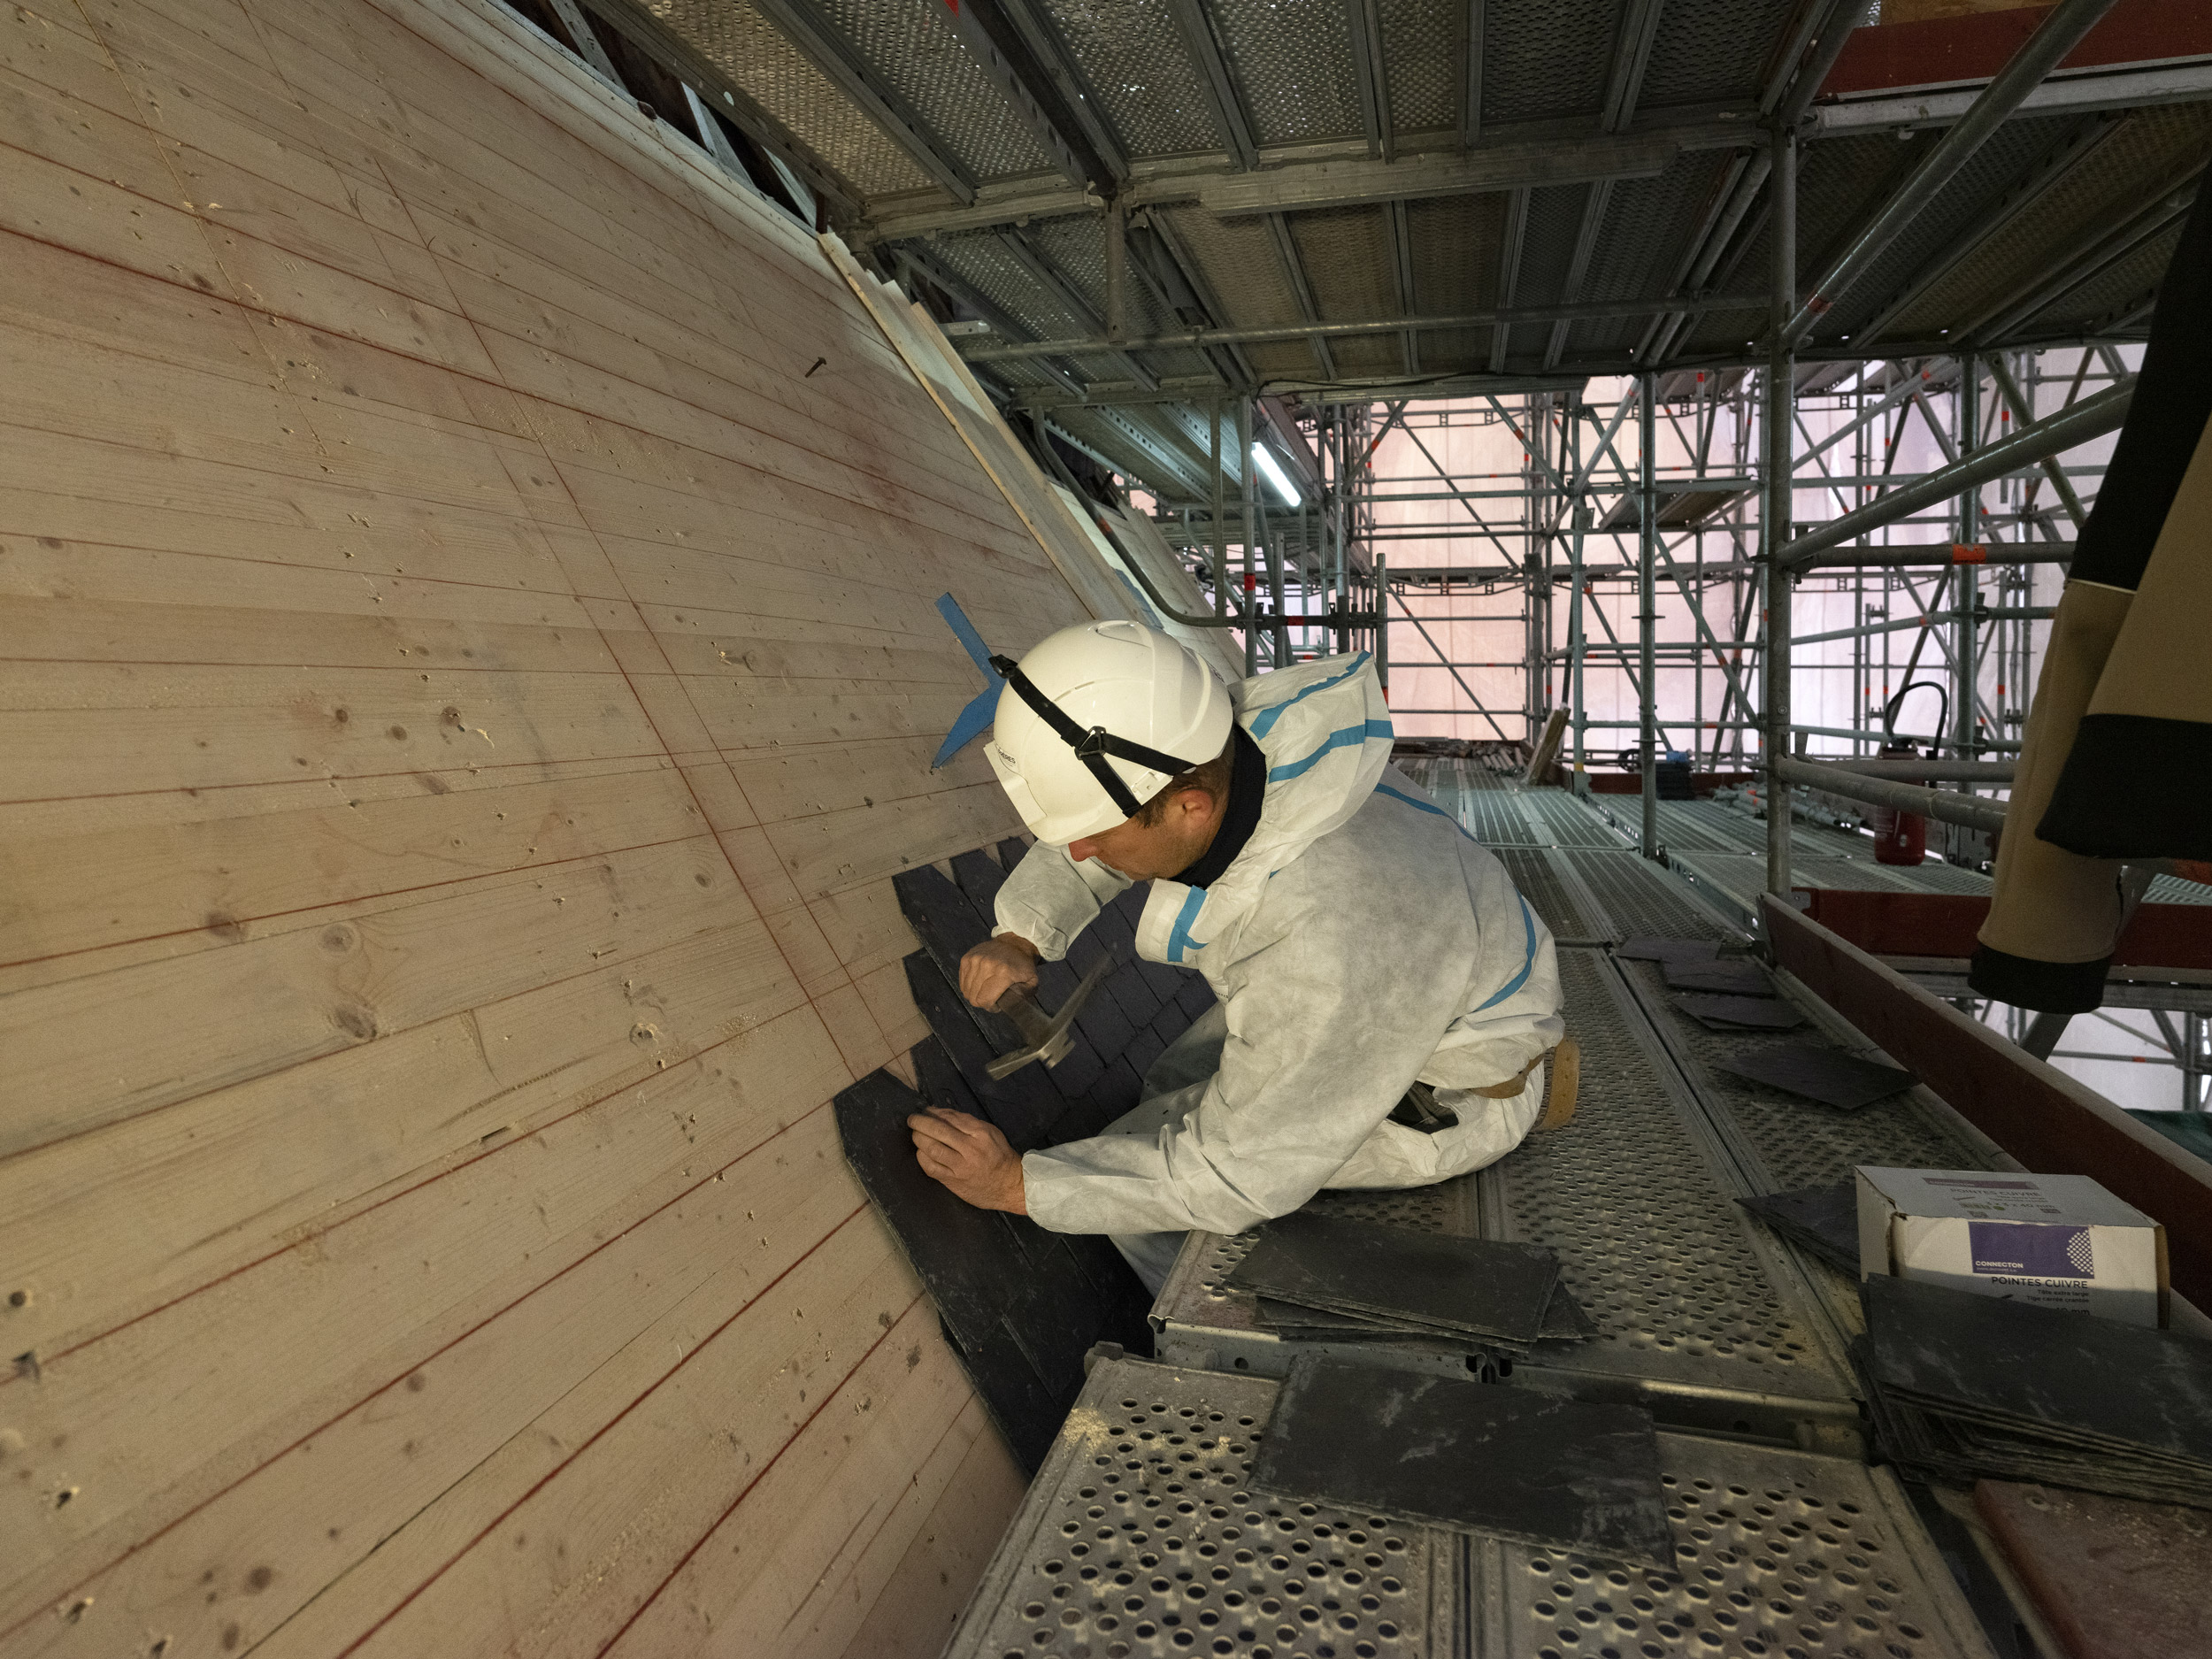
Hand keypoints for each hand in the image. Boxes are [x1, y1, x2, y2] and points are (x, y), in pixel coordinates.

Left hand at [908, 1108, 1026, 1212]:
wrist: (1009, 1186)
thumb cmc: (1000, 1156)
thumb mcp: (991, 1133)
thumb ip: (969, 1123)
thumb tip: (943, 1113)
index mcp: (981, 1134)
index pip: (951, 1118)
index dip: (935, 1113)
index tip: (927, 1111)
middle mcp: (970, 1149)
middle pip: (939, 1131)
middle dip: (921, 1122)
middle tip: (913, 1119)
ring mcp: (960, 1166)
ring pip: (932, 1149)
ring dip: (918, 1139)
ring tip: (915, 1134)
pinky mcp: (953, 1181)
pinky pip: (931, 1167)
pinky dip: (922, 1157)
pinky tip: (921, 1152)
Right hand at [959, 933, 1038, 1009]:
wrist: (1014, 943)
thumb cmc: (1023, 965)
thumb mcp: (1032, 982)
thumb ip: (1022, 997)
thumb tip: (1008, 1006)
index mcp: (1003, 973)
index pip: (985, 1000)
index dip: (991, 1007)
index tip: (997, 1004)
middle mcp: (986, 965)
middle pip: (974, 997)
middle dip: (983, 1002)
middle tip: (992, 997)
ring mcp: (974, 960)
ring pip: (966, 991)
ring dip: (976, 994)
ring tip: (987, 989)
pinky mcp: (967, 958)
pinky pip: (962, 981)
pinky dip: (969, 986)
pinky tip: (980, 983)